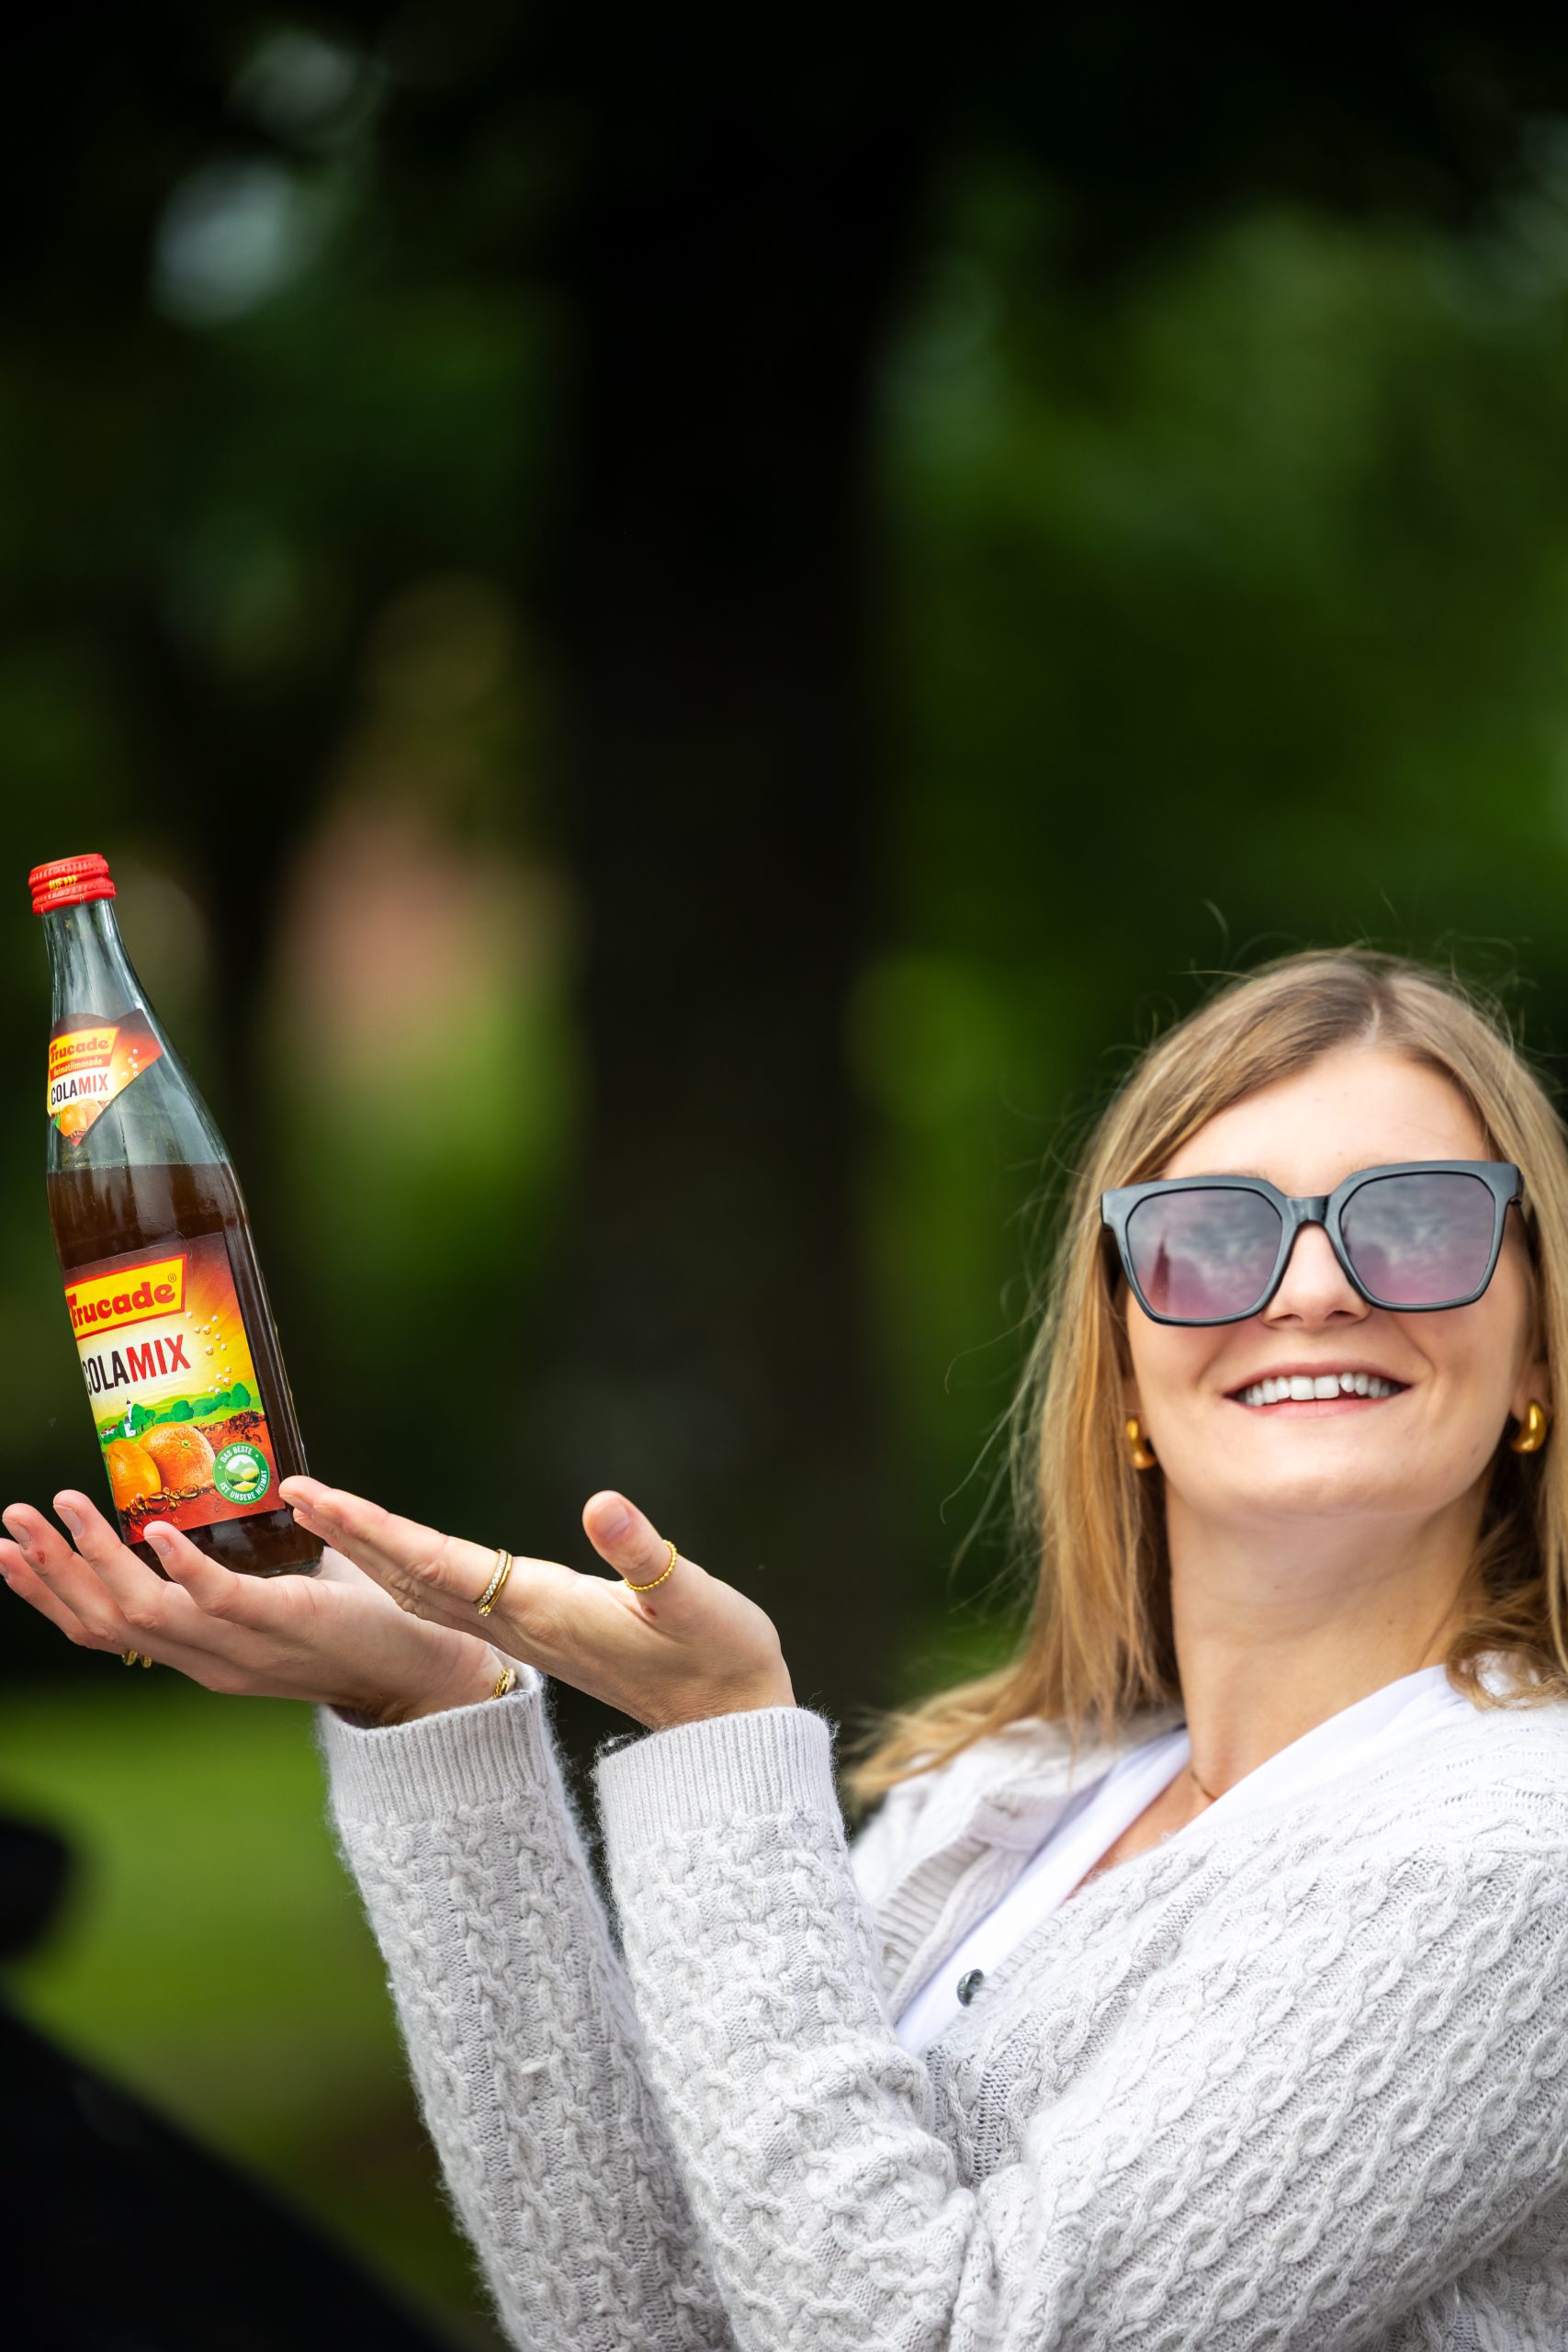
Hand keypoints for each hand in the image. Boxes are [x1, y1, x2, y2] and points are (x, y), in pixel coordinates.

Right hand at [0, 1491, 504, 1724]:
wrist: (415, 1668)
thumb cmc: (350, 1621)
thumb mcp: (272, 1590)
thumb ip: (233, 1563)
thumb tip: (196, 1510)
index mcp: (198, 1654)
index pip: (103, 1631)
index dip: (51, 1592)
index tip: (9, 1550)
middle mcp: (207, 1660)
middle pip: (105, 1622)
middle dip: (51, 1571)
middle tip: (11, 1520)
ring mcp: (240, 1647)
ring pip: (147, 1613)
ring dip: (98, 1557)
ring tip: (65, 1507)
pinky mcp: (281, 1624)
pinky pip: (218, 1600)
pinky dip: (180, 1566)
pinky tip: (152, 1531)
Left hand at [279, 1476, 795, 1730]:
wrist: (727, 1721)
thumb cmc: (719, 1653)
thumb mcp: (691, 1598)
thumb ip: (644, 1554)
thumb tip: (602, 1504)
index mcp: (542, 1608)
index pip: (438, 1563)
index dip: (375, 1529)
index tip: (320, 1498)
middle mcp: (519, 1622)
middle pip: (411, 1576)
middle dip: (350, 1534)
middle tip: (292, 1491)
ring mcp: (524, 1632)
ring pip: (424, 1590)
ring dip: (370, 1552)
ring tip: (324, 1513)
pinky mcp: (538, 1631)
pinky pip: (449, 1599)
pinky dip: (407, 1570)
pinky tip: (394, 1556)